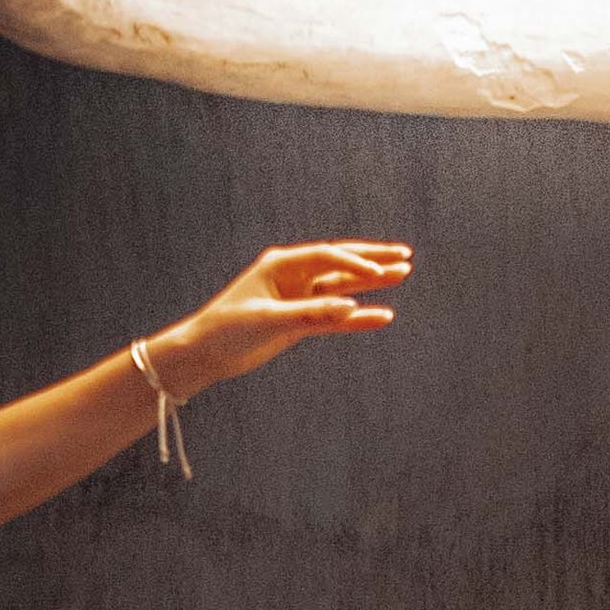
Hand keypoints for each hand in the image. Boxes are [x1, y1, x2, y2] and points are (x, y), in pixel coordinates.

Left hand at [159, 241, 411, 394]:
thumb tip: (349, 307)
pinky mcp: (299, 322)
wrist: (205, 354)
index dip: (353, 263)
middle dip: (372, 259)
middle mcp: (292, 277)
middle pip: (340, 263)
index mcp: (280, 265)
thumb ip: (310, 312)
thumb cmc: (227, 329)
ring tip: (403, 273)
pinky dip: (357, 318)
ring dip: (371, 283)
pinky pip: (335, 318)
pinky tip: (382, 315)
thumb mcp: (269, 320)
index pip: (325, 257)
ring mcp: (298, 299)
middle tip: (404, 254)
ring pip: (342, 289)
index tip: (376, 273)